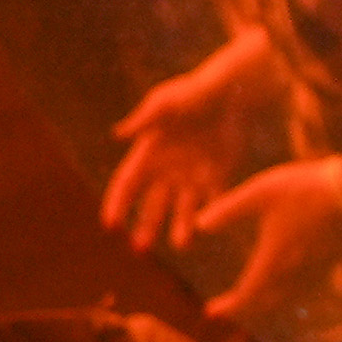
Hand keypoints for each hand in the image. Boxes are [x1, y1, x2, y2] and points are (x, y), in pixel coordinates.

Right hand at [100, 31, 270, 253]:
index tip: (110, 224)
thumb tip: (119, 134)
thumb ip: (145, 119)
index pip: (127, 183)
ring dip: (179, 228)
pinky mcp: (217, 177)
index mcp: (149, 152)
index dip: (117, 203)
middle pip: (151, 204)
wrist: (230, 93)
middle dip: (145, 226)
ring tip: (182, 245)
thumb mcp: (166, 102)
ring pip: (181, 209)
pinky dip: (209, 217)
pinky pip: (211, 202)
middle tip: (140, 249)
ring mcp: (192, 175)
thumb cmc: (194, 92)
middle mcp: (167, 169)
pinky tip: (209, 231)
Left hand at [190, 155, 341, 325]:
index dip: (229, 307)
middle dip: (243, 310)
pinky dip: (287, 296)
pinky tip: (285, 287)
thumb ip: (227, 210)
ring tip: (252, 301)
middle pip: (266, 304)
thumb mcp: (258, 193)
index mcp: (273, 259)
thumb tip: (198, 225)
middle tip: (225, 311)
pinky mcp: (329, 264)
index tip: (210, 312)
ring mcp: (314, 271)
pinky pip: (303, 291)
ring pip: (286, 300)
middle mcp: (294, 273)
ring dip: (265, 305)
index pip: (247, 294)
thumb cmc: (304, 189)